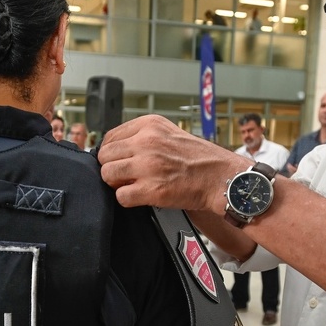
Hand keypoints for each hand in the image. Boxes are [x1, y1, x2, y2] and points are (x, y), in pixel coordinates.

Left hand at [98, 115, 246, 211]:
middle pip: (105, 157)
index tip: (120, 160)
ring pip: (108, 175)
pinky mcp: (152, 189)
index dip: (112, 153)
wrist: (220, 177)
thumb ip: (142, 136)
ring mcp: (148, 166)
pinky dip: (128, 199)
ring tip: (134, 185)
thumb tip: (115, 149)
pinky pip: (121, 196)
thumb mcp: (169, 133)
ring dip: (117, 184)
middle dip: (113, 168)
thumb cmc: (199, 158)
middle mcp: (146, 142)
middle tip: (127, 176)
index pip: (110, 137)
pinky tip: (141, 196)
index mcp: (149, 125)